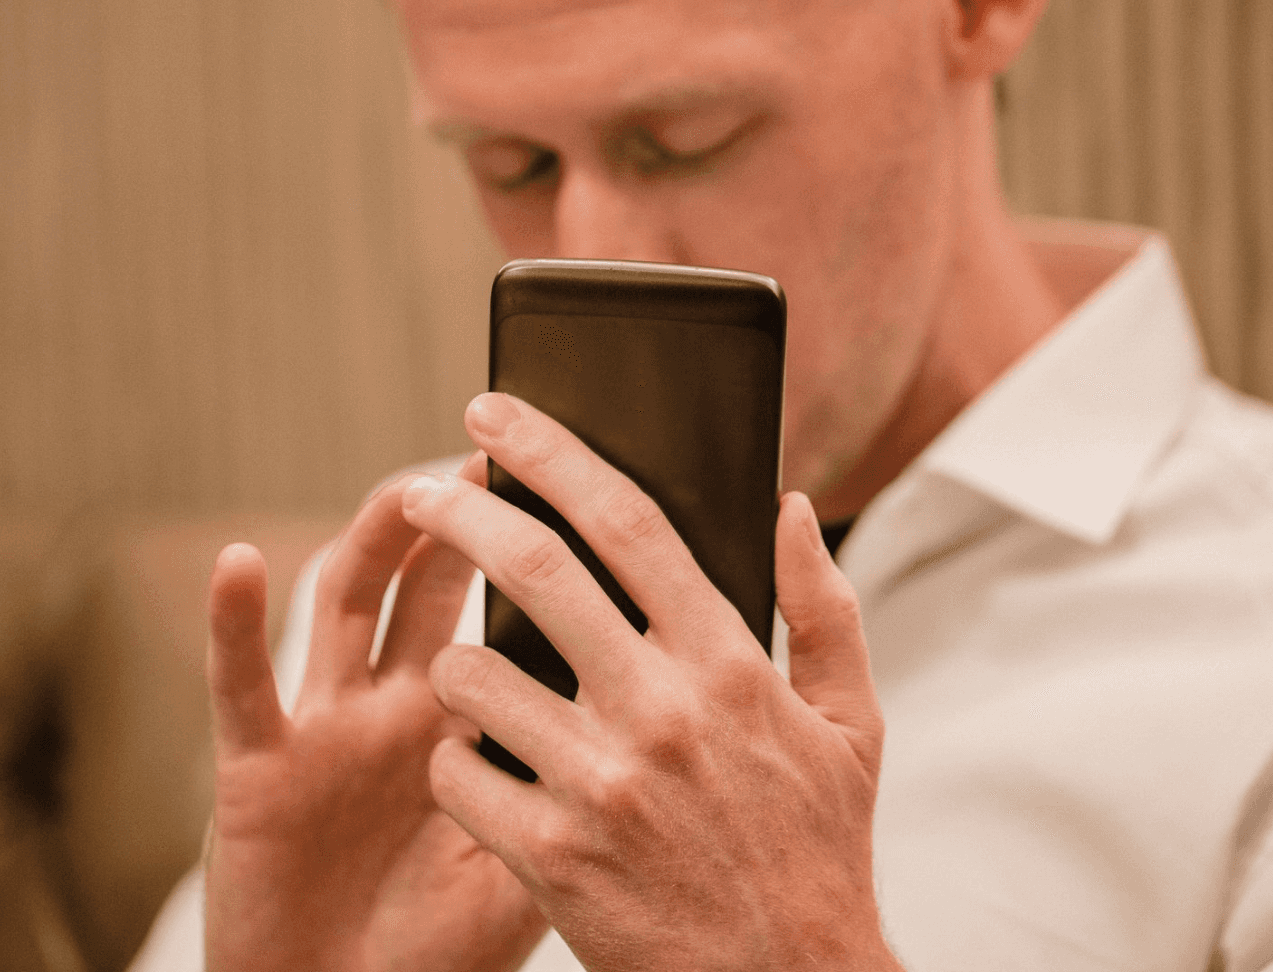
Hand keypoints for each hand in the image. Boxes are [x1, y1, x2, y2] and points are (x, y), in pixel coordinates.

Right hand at [203, 451, 545, 971]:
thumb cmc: (438, 951)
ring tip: (408, 487)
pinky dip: (233, 623)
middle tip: (503, 450)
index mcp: (471, 720)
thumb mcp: (529, 868)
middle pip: (433, 582)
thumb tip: (659, 715)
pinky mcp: (261, 765)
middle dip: (466, 514)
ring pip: (348, 605)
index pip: (508, 610)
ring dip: (373, 540)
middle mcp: (400, 705)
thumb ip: (570, 789)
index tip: (582, 480)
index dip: (537, 545)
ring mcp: (330, 726)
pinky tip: (241, 562)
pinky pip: (244, 685)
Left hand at [402, 394, 900, 971]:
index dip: (552, 452)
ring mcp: (602, 785)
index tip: (496, 416)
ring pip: (472, 675)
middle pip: (535, 570)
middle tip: (421, 491)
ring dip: (455, 664)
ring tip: (472, 679)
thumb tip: (791, 506)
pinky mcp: (552, 857)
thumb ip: (823, 606)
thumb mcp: (851, 724)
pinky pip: (457, 773)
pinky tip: (481, 768)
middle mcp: (662, 711)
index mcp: (730, 663)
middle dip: (460, 513)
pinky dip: (455, 760)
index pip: (627, 521)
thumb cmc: (817, 852)